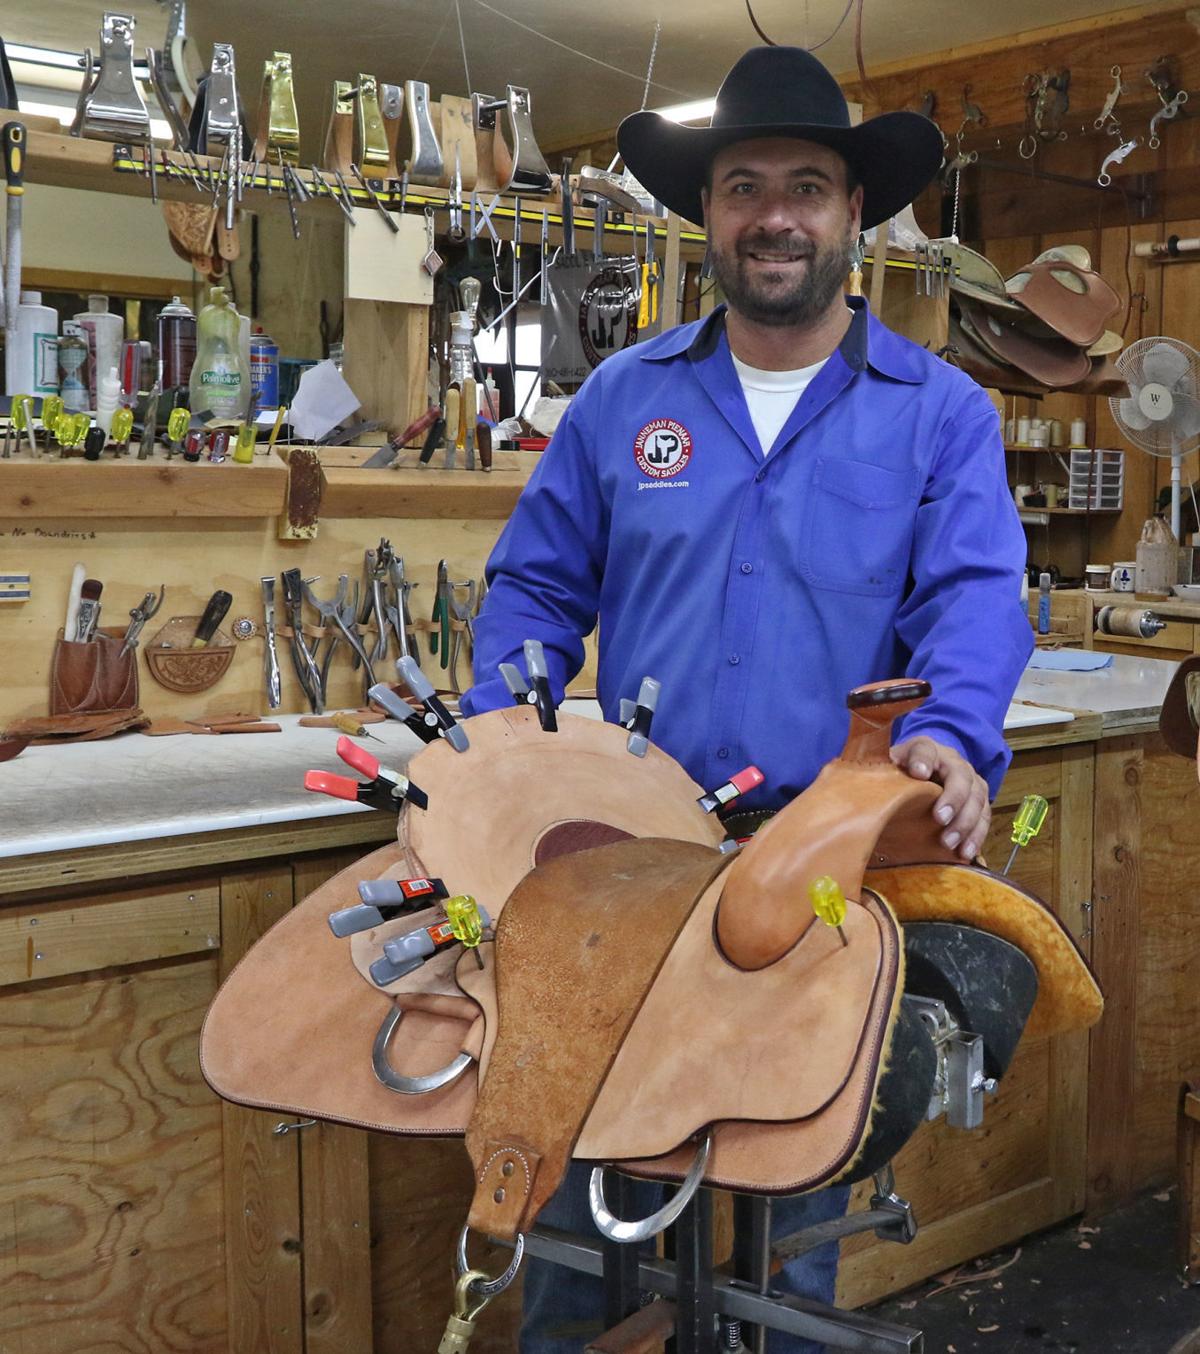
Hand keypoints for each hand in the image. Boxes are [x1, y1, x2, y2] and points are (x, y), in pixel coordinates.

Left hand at [890, 736, 989, 861]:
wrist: (923, 771)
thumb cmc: (902, 772)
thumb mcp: (888, 766)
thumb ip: (880, 772)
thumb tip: (863, 792)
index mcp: (926, 749)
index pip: (925, 749)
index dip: (923, 759)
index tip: (919, 772)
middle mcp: (953, 762)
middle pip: (961, 776)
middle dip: (953, 799)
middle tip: (940, 819)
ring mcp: (970, 781)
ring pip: (977, 799)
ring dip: (966, 823)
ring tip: (949, 843)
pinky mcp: (979, 801)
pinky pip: (984, 817)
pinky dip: (976, 836)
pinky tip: (966, 853)